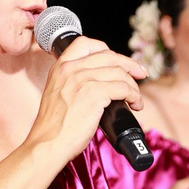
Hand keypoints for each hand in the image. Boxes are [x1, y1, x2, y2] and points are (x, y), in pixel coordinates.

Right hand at [26, 35, 144, 166]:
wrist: (47, 145)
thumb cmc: (54, 129)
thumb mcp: (58, 96)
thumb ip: (73, 84)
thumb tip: (101, 84)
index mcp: (60, 68)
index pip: (86, 44)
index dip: (107, 49)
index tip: (118, 61)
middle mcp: (70, 69)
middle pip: (109, 56)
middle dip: (130, 64)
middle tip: (140, 74)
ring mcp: (82, 79)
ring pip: (119, 72)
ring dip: (133, 85)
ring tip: (136, 99)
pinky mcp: (94, 93)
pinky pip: (124, 88)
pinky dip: (134, 96)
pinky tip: (134, 104)